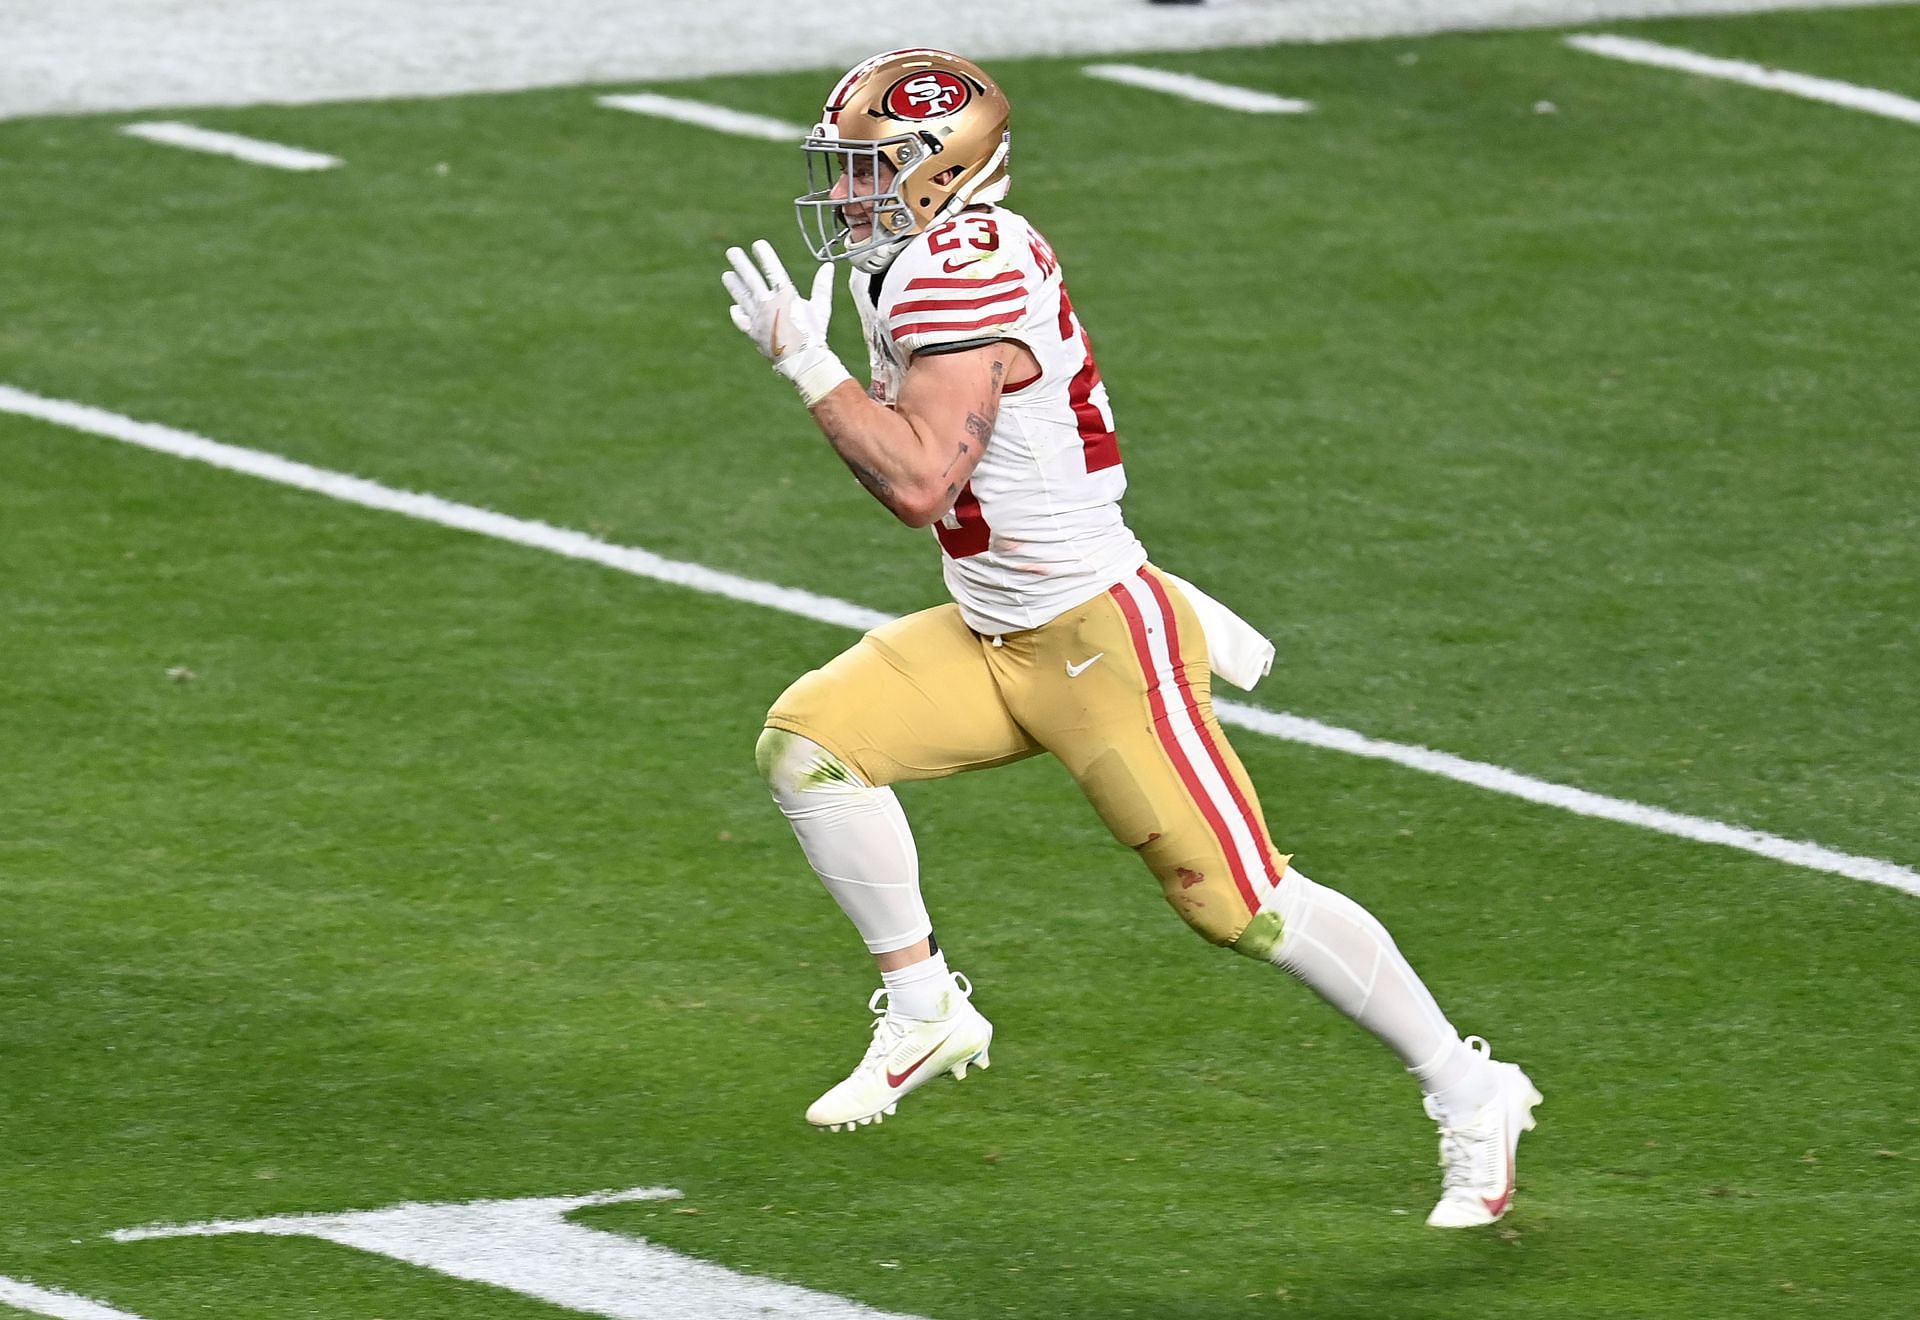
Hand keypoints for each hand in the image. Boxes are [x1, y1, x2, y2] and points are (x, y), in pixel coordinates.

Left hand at [722, 241, 850, 406]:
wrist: (804, 362)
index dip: (764, 256)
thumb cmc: (815, 335)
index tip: (757, 244)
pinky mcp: (753, 333)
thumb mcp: (821, 308)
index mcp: (786, 296)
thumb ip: (822, 286)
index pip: (772, 270)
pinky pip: (742, 320)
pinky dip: (737, 313)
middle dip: (741, 263)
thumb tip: (828, 267)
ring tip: (727, 275)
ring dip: (734, 284)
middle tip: (732, 252)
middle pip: (751, 279)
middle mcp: (769, 304)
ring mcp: (758, 319)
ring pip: (742, 296)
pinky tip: (734, 307)